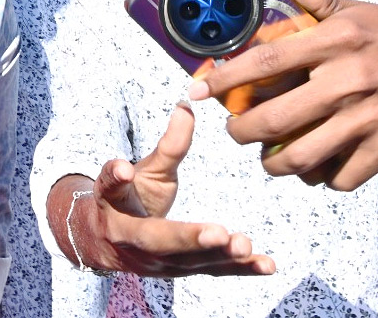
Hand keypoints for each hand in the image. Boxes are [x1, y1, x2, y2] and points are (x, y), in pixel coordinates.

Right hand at [48, 103, 274, 276]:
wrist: (110, 244)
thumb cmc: (130, 200)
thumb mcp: (144, 171)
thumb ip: (167, 145)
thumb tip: (187, 106)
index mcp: (116, 206)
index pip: (114, 192)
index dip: (117, 179)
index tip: (124, 169)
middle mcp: (133, 240)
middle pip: (158, 241)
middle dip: (189, 239)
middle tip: (218, 235)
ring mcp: (159, 263)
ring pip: (189, 262)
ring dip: (219, 256)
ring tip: (244, 244)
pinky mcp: (184, 271)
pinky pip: (213, 272)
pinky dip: (241, 270)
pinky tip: (267, 265)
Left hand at [190, 0, 377, 190]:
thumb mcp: (356, 8)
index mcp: (335, 41)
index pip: (266, 62)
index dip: (226, 79)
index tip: (198, 90)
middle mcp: (348, 80)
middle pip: (275, 119)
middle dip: (242, 131)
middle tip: (235, 130)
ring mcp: (369, 118)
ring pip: (301, 157)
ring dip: (274, 164)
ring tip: (267, 157)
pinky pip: (340, 177)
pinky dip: (319, 177)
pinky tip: (312, 167)